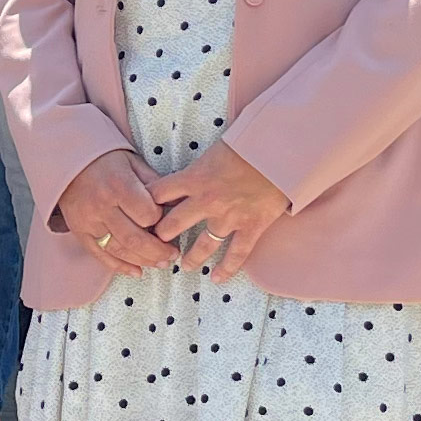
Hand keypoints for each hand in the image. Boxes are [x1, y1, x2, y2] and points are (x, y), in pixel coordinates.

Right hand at [58, 151, 173, 276]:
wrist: (67, 160)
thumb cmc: (104, 159)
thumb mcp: (133, 162)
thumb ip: (155, 184)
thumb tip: (178, 203)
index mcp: (118, 185)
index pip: (147, 214)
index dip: (161, 220)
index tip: (167, 220)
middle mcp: (102, 206)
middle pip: (135, 239)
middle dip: (158, 251)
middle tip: (173, 254)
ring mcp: (89, 221)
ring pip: (120, 251)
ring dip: (143, 261)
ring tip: (161, 263)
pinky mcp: (80, 232)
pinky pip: (101, 256)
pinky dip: (120, 267)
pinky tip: (137, 271)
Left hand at [149, 143, 291, 282]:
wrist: (282, 149)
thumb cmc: (251, 141)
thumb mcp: (217, 146)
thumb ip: (200, 162)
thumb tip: (191, 164)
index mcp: (194, 177)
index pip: (158, 194)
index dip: (145, 205)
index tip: (138, 213)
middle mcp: (206, 201)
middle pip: (172, 225)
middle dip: (161, 236)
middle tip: (155, 244)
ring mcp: (229, 217)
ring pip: (202, 244)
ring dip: (190, 257)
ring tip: (183, 266)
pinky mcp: (252, 226)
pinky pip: (236, 254)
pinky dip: (226, 268)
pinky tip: (217, 279)